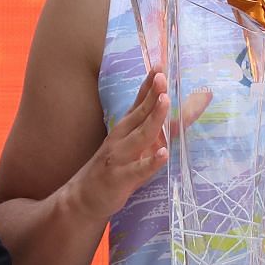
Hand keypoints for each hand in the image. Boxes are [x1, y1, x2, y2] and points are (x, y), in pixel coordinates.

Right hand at [65, 71, 208, 222]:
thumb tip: (183, 113)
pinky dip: (150, 161)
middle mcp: (120, 139)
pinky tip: (163, 154)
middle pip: (138, 113)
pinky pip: (137, 169)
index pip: (138, 103)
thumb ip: (157, 130)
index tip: (159, 65)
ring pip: (139, 136)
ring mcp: (118, 158)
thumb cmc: (113, 170)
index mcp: (124, 129)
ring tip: (165, 102)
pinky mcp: (120, 179)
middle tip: (162, 76)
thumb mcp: (134, 147)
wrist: (81, 199)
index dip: (149, 85)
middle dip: (152, 94)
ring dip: (153, 119)